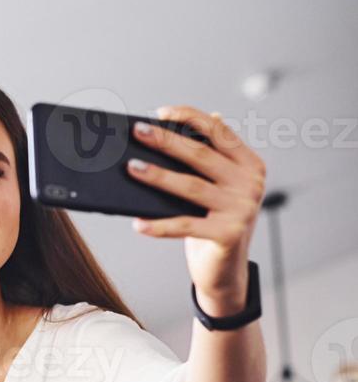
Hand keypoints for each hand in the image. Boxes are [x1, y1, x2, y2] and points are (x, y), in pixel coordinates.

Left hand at [127, 105, 265, 315]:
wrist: (225, 270)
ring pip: (190, 187)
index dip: (190, 118)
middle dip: (166, 141)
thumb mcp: (214, 188)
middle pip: (201, 156)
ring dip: (157, 176)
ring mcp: (241, 209)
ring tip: (130, 168)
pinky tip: (137, 223)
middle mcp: (250, 183)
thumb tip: (172, 127)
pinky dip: (159, 225)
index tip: (160, 111)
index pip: (219, 131)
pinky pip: (185, 225)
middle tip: (137, 131)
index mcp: (249, 165)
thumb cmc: (213, 222)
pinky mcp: (228, 235)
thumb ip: (206, 159)